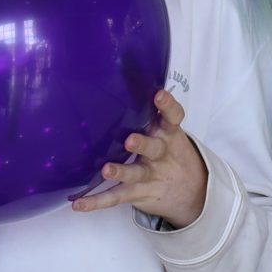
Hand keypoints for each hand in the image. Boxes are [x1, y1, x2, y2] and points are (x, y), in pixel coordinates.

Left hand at [73, 90, 207, 226]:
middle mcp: (160, 153)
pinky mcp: (138, 193)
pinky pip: (116, 197)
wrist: (192, 191)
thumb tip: (123, 68)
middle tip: (131, 140)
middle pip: (154, 148)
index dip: (168, 106)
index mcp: (168, 133)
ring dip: (120, 171)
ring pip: (135, 173)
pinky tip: (79, 204)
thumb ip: (150, 110)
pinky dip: (96, 201)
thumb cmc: (170, 151)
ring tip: (106, 170)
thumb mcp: (167, 130)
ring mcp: (150, 175)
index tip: (159, 96)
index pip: (173, 117)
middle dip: (142, 144)